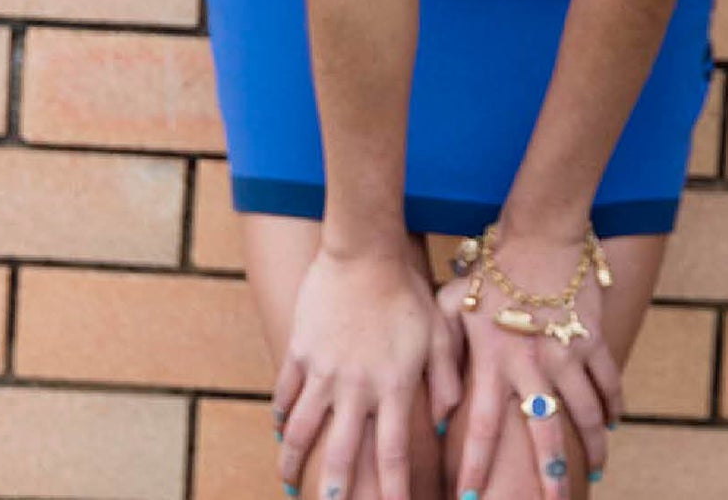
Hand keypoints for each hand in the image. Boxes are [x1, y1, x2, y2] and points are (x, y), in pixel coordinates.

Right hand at [274, 243, 461, 499]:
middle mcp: (356, 386)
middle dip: (335, 492)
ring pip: (303, 428)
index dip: (394, 489)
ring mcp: (323, 369)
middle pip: (342, 453)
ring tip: (289, 484)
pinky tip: (280, 430)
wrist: (364, 251)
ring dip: (294, 460)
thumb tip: (446, 421)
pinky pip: (286, 391)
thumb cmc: (408, 289)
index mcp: (393, 385)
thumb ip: (446, 378)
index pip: (394, 452)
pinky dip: (281, 414)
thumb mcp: (439, 332)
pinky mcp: (301, 349)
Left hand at [436, 225, 621, 498]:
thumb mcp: (451, 306)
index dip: (476, 465)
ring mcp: (566, 354)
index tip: (469, 499)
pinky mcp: (592, 339)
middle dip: (551, 478)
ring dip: (591, 448)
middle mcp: (531, 365)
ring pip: (584, 415)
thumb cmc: (488, 271)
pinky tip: (611, 424)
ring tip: (594, 472)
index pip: (483, 426)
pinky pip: (608, 383)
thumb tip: (436, 411)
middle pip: (545, 435)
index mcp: (494, 361)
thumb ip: (441, 357)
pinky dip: (612, 407)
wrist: (538, 234)